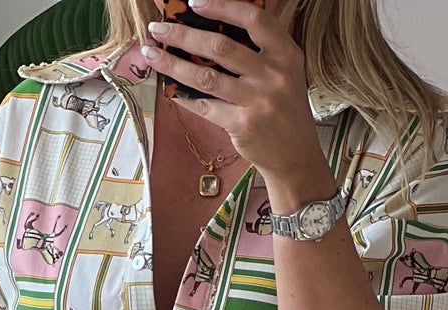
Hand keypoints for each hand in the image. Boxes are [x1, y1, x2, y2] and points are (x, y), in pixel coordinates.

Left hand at [140, 0, 336, 210]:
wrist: (295, 156)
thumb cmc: (284, 109)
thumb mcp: (285, 72)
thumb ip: (260, 50)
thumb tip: (215, 28)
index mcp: (286, 54)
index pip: (253, 19)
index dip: (222, 6)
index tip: (195, 3)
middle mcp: (274, 75)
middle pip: (221, 46)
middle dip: (183, 35)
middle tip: (158, 29)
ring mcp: (257, 101)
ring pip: (206, 76)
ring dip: (173, 64)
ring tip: (152, 54)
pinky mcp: (242, 125)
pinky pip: (205, 106)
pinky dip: (183, 95)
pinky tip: (168, 87)